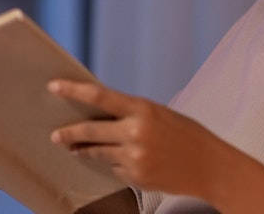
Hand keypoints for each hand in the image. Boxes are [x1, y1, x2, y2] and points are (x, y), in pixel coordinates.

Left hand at [48, 79, 234, 198]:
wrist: (211, 167)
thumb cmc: (187, 135)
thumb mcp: (160, 115)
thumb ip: (131, 114)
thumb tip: (99, 115)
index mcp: (143, 109)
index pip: (99, 95)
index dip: (73, 90)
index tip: (53, 86)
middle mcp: (136, 132)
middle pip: (90, 130)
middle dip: (69, 133)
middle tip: (55, 134)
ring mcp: (134, 157)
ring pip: (99, 152)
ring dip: (86, 150)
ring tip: (74, 148)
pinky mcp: (135, 176)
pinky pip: (115, 168)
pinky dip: (116, 163)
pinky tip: (129, 161)